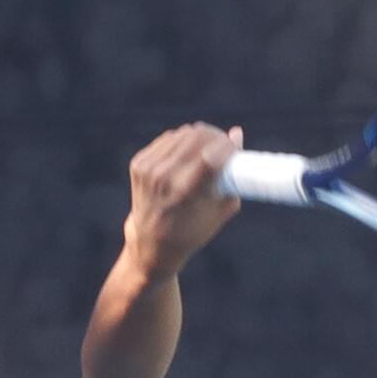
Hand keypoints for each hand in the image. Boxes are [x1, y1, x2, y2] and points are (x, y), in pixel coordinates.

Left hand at [123, 122, 242, 282]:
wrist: (151, 244)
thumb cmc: (191, 231)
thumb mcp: (218, 212)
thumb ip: (233, 176)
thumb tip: (237, 133)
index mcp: (184, 195)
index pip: (210, 156)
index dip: (226, 145)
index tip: (234, 145)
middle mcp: (163, 180)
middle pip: (196, 137)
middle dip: (215, 136)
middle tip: (224, 143)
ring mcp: (148, 170)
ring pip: (183, 134)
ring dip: (199, 136)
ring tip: (208, 148)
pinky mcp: (139, 164)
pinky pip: (168, 139)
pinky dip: (181, 141)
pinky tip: (188, 152)